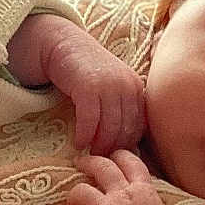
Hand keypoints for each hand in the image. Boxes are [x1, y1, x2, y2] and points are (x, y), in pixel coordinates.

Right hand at [44, 26, 146, 154]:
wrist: (64, 44)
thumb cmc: (87, 71)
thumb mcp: (113, 86)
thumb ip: (121, 107)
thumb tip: (128, 144)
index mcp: (136, 87)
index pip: (139, 125)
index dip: (129, 145)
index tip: (117, 157)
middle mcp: (127, 86)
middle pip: (125, 129)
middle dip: (114, 148)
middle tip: (102, 160)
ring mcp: (108, 86)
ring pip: (109, 128)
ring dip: (100, 145)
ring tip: (91, 154)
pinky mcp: (88, 87)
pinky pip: (90, 120)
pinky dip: (85, 135)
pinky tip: (78, 142)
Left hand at [58, 151, 182, 204]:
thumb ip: (143, 200)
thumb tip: (129, 193)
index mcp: (145, 191)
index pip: (128, 159)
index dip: (115, 156)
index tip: (108, 159)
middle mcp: (126, 195)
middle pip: (101, 166)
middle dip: (87, 163)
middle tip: (79, 165)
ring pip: (79, 190)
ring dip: (73, 199)